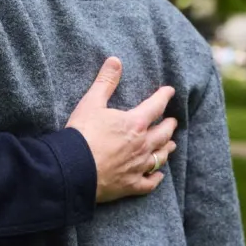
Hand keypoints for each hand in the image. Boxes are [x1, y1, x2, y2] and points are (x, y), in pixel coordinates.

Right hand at [66, 57, 177, 203]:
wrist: (73, 168)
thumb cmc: (82, 134)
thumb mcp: (91, 102)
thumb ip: (105, 82)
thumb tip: (115, 60)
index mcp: (135, 123)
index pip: (156, 106)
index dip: (164, 96)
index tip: (170, 92)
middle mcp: (142, 145)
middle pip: (163, 133)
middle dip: (169, 125)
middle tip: (172, 121)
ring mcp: (138, 166)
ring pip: (160, 157)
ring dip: (167, 149)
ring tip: (171, 145)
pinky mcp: (130, 185)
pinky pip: (149, 183)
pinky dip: (156, 178)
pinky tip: (159, 176)